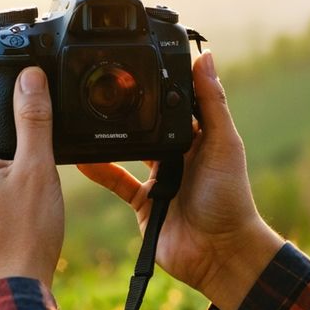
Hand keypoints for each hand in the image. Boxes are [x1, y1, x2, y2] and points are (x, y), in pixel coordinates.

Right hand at [78, 52, 282, 309]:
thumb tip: (206, 57)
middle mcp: (179, 155)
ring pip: (128, 150)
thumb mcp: (223, 143)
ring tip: (84, 114)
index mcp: (200, 136)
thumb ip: (211, 102)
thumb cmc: (229, 197)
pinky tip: (79, 156)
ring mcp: (160, 179)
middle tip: (101, 85)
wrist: (218, 252)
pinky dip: (98, 170)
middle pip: (148, 124)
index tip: (135, 61)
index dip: (159, 83)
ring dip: (109, 137)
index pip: (176, 102)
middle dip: (129, 108)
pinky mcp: (144, 203)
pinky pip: (116, 181)